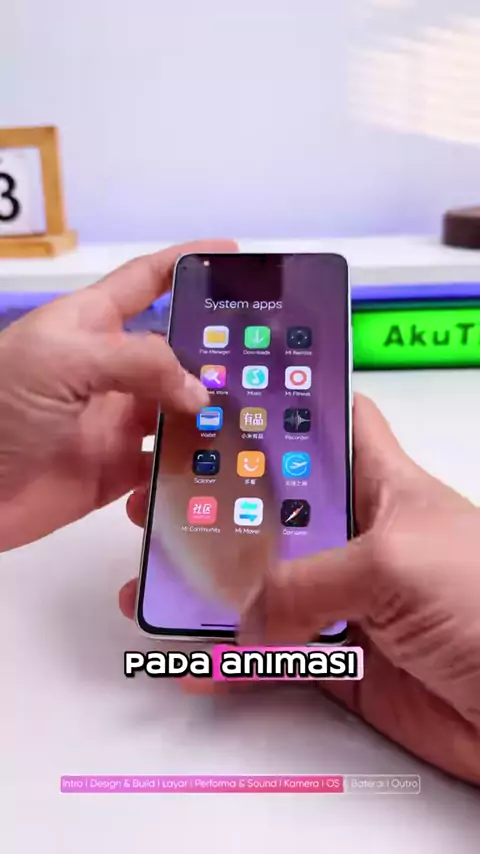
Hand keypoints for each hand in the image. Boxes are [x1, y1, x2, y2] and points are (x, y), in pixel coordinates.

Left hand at [0, 239, 235, 550]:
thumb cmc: (2, 408)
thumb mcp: (62, 361)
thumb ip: (137, 363)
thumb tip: (200, 394)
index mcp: (91, 325)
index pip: (146, 281)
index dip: (186, 263)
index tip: (232, 255)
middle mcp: (110, 369)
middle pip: (177, 353)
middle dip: (218, 355)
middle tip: (267, 363)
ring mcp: (116, 420)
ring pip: (181, 413)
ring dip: (211, 419)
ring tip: (253, 424)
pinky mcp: (118, 470)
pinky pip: (165, 467)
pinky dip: (187, 472)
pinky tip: (210, 476)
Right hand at [121, 394, 479, 784]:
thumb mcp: (393, 565)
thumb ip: (307, 582)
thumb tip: (248, 612)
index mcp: (385, 488)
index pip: (334, 427)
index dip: (288, 410)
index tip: (228, 402)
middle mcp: (364, 538)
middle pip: (282, 510)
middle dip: (225, 503)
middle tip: (167, 493)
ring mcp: (351, 599)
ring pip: (269, 586)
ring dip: (217, 585)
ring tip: (163, 573)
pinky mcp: (344, 659)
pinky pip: (275, 655)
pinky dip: (234, 660)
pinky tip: (199, 658)